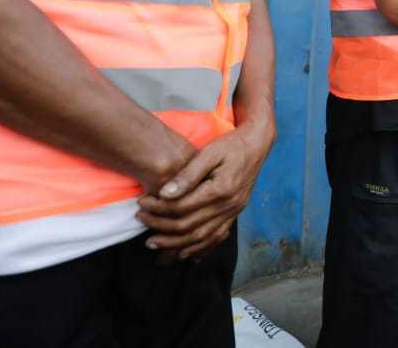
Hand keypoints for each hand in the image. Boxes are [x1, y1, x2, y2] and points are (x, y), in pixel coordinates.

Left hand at [136, 120, 273, 261]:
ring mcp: (234, 212)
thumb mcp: (209, 153)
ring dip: (175, 244)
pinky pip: (217, 238)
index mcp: (221, 189)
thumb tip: (165, 193)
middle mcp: (229, 205)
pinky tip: (184, 254)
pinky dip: (199, 249)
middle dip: (161, 227)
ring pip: (201, 238)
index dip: (158, 208)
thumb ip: (188, 174)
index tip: (141, 203)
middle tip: (141, 220)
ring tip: (154, 244)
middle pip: (189, 226)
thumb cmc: (231, 145)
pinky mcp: (235, 214)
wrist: (257, 145)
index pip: (182, 207)